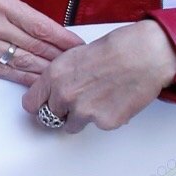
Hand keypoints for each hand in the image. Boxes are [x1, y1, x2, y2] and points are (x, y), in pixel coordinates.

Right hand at [0, 0, 81, 82]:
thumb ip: (16, 8)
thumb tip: (41, 27)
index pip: (41, 26)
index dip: (63, 39)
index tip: (78, 45)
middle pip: (33, 45)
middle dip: (58, 56)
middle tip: (76, 63)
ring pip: (19, 60)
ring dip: (43, 69)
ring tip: (61, 74)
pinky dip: (19, 76)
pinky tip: (34, 80)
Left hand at [25, 20, 175, 132]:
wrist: (144, 55)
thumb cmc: (115, 49)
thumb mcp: (74, 55)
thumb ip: (59, 76)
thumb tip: (54, 89)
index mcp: (54, 77)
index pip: (31, 104)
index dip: (39, 104)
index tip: (44, 105)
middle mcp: (65, 96)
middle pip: (50, 117)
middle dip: (61, 111)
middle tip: (77, 101)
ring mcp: (84, 112)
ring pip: (72, 126)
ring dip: (81, 118)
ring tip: (98, 100)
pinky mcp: (105, 122)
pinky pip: (99, 126)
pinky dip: (106, 117)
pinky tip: (115, 101)